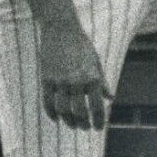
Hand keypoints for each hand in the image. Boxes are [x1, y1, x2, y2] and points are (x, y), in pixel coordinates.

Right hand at [33, 1, 109, 130]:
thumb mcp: (95, 61)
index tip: (98, 128)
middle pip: (79, 112)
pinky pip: (48, 102)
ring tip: (72, 124)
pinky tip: (57, 118)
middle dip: (83, 124)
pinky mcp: (47, 78)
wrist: (61, 28)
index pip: (96, 107)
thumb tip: (110, 98)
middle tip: (84, 128)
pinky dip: (52, 113)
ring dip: (68, 121)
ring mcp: (60, 81)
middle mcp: (76, 81)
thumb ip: (102, 81)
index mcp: (92, 77)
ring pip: (63, 110)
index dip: (98, 121)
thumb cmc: (81, 44)